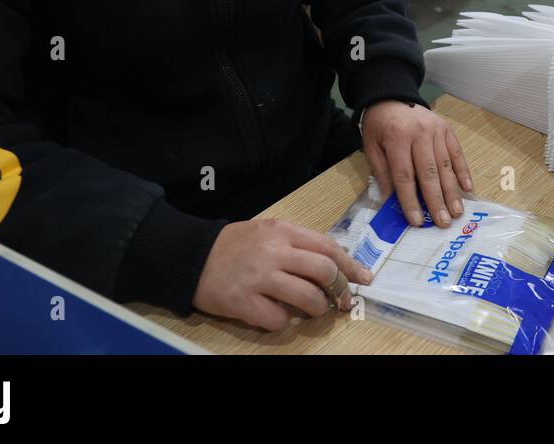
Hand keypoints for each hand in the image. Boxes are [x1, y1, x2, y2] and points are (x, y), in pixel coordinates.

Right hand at [192, 219, 371, 330]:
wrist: (190, 256)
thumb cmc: (233, 244)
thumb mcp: (267, 231)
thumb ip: (297, 243)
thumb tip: (332, 262)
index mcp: (282, 231)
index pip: (327, 247)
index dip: (350, 265)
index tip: (363, 278)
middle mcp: (274, 252)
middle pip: (324, 271)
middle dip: (339, 289)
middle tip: (342, 300)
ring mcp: (259, 278)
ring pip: (307, 297)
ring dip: (317, 309)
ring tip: (313, 310)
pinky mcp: (243, 302)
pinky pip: (278, 319)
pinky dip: (284, 322)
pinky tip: (278, 316)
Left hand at [361, 99, 473, 227]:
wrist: (392, 97)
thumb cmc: (379, 126)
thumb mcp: (371, 147)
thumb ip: (382, 173)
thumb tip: (391, 202)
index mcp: (397, 139)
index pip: (405, 176)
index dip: (410, 200)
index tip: (416, 221)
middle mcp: (420, 135)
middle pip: (429, 173)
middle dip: (436, 200)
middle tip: (443, 222)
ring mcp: (436, 131)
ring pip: (445, 166)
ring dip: (452, 191)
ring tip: (456, 212)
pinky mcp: (447, 130)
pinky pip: (457, 153)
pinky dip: (463, 172)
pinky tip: (468, 189)